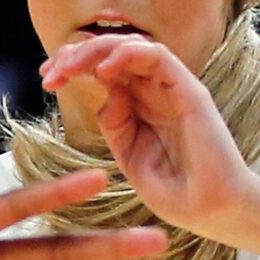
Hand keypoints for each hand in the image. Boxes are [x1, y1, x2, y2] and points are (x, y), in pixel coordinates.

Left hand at [40, 36, 254, 238]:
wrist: (213, 212)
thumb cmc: (176, 191)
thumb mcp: (131, 156)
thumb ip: (116, 124)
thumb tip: (105, 93)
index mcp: (139, 106)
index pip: (103, 70)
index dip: (73, 65)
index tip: (45, 76)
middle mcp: (155, 92)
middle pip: (113, 53)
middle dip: (76, 55)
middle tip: (49, 72)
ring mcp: (173, 90)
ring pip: (133, 46)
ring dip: (97, 50)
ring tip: (71, 67)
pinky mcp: (190, 92)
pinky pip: (159, 57)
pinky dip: (129, 55)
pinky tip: (105, 71)